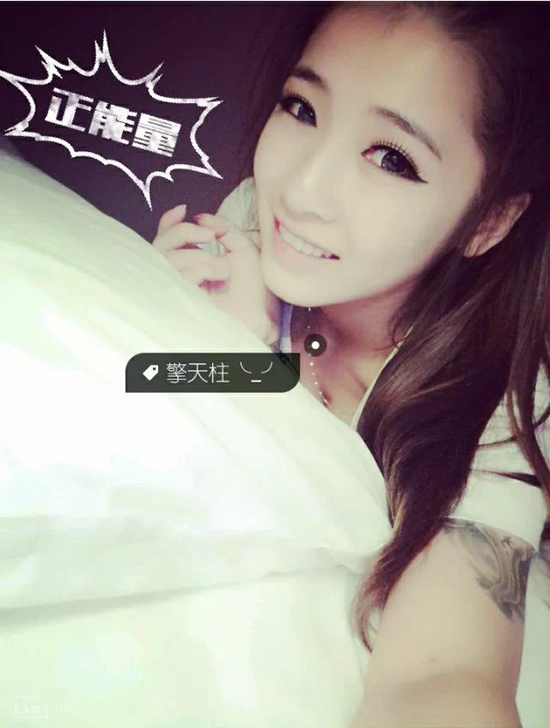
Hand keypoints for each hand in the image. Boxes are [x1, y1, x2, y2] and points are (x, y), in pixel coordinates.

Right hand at [153, 204, 279, 344]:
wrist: (263, 314)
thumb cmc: (253, 287)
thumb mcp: (241, 247)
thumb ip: (222, 227)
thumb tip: (200, 216)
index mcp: (190, 263)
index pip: (166, 241)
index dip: (169, 222)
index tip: (185, 210)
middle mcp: (178, 277)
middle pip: (158, 246)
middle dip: (182, 232)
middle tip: (209, 234)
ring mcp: (177, 291)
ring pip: (168, 259)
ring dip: (200, 255)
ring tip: (224, 267)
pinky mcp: (180, 302)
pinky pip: (181, 275)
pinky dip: (203, 268)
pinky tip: (221, 275)